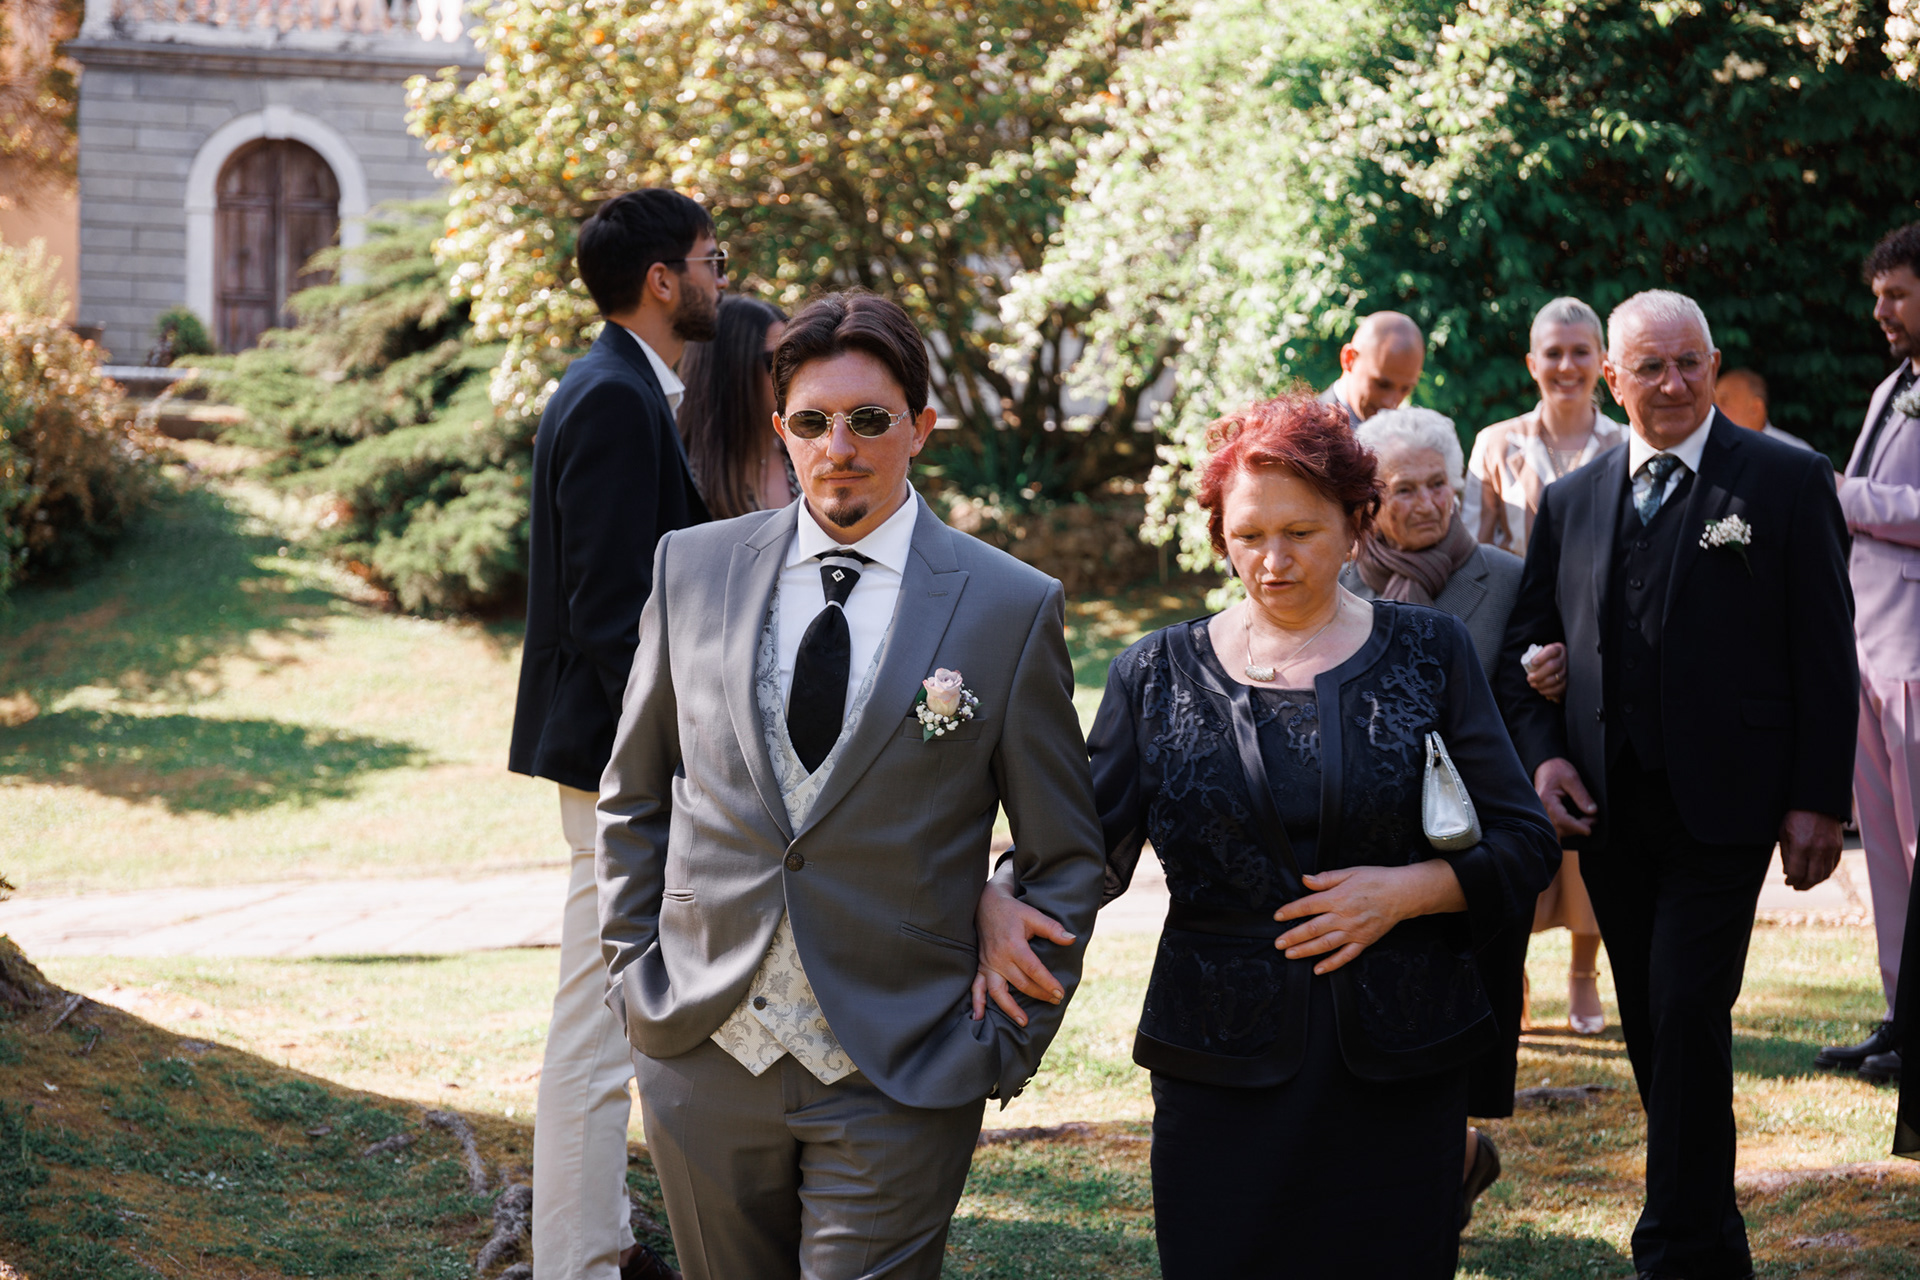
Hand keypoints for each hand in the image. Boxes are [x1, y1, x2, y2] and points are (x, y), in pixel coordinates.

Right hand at [969, 876, 1073, 1025]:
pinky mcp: (981, 966)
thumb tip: (1071, 940)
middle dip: (1039, 994)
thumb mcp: (1033, 915)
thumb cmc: (1012, 911)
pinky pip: (976, 987)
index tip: (1060, 993)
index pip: (1034, 970)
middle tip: (1055, 1001)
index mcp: (1013, 946)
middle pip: (1021, 983)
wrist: (986, 904)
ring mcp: (988, 964)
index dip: (1048, 983)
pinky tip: (978, 1018)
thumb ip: (1052, 929)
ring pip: (998, 991)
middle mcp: (999, 958)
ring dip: (1010, 1008)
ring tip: (1023, 1021)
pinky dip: (977, 1003)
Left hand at [1272, 861, 1466, 974]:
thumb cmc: (1376, 880)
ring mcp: (1354, 931)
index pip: (1308, 906)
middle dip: (1292, 936)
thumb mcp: (1350, 872)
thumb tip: (1305, 879)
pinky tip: (1318, 969)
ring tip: (1290, 955)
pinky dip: (1331, 964)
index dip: (1290, 911)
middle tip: (1278, 942)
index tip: (1278, 916)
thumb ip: (1325, 878)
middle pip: (1312, 928)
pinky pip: (1345, 956)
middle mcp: (1344, 916)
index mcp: (1338, 897)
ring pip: (1325, 944)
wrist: (1403, 894)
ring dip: (1306, 950)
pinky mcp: (1363, 941)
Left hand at [1525, 642, 1566, 701]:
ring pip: (1556, 678)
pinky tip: (1540, 690)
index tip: (1532, 663)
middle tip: (1529, 678)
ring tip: (1533, 684)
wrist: (1558, 666)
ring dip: (1542, 684)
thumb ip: (1534, 655)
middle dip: (1539, 674)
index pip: (1552, 651)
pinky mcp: (1568, 681)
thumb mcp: (1542, 653)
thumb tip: (1525, 659)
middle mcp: (1564, 659)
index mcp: (1558, 649)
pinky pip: (1559, 688)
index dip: (1542, 657)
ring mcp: (1568, 671)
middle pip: (1553, 666)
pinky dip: (1548, 691)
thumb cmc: (1546, 659)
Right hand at [1534, 757, 1595, 838]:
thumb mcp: (1572, 779)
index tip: (1589, 830)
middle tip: (1592, 820)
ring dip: (1573, 828)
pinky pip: (1556, 825)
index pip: (1561, 819)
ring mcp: (1543, 812)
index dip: (1576, 827)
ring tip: (1588, 820)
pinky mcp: (1546, 813)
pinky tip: (1577, 822)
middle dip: (1577, 828)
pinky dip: (1567, 827)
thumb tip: (1592, 811)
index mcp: (1546, 799)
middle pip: (1559, 828)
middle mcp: (1542, 808)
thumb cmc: (1556, 769)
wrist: (1545, 765)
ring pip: (1557, 829)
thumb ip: (1582, 796)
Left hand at [1779, 810, 1842, 890]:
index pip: (1796, 873)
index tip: (1787, 882)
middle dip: (1803, 885)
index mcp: (1801, 846)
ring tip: (1806, 882)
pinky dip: (1825, 873)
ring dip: (1815, 881)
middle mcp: (1818, 849)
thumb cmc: (1796, 816)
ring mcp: (1830, 848)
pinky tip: (1817, 874)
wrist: (1817, 801)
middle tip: (1796, 887)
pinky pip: (1833, 866)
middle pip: (1812, 878)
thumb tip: (1789, 873)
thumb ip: (1787, 854)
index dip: (1791, 880)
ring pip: (1825, 874)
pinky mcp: (1838, 846)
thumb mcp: (1784, 833)